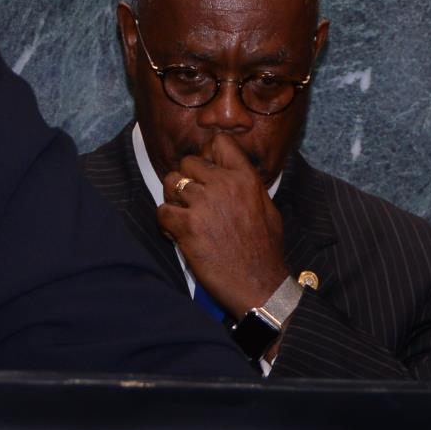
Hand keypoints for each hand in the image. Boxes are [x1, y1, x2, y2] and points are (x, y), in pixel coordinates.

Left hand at [155, 133, 290, 312]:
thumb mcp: (268, 210)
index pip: (219, 142)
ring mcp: (204, 204)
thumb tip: (233, 171)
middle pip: (187, 162)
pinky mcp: (187, 227)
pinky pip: (162, 211)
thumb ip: (249, 186)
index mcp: (246, 178)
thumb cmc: (265, 252)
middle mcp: (224, 185)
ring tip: (184, 217)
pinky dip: (166, 224)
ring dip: (173, 199)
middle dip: (186, 180)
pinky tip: (179, 235)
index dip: (208, 155)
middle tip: (191, 202)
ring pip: (170, 182)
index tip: (206, 172)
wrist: (260, 286)